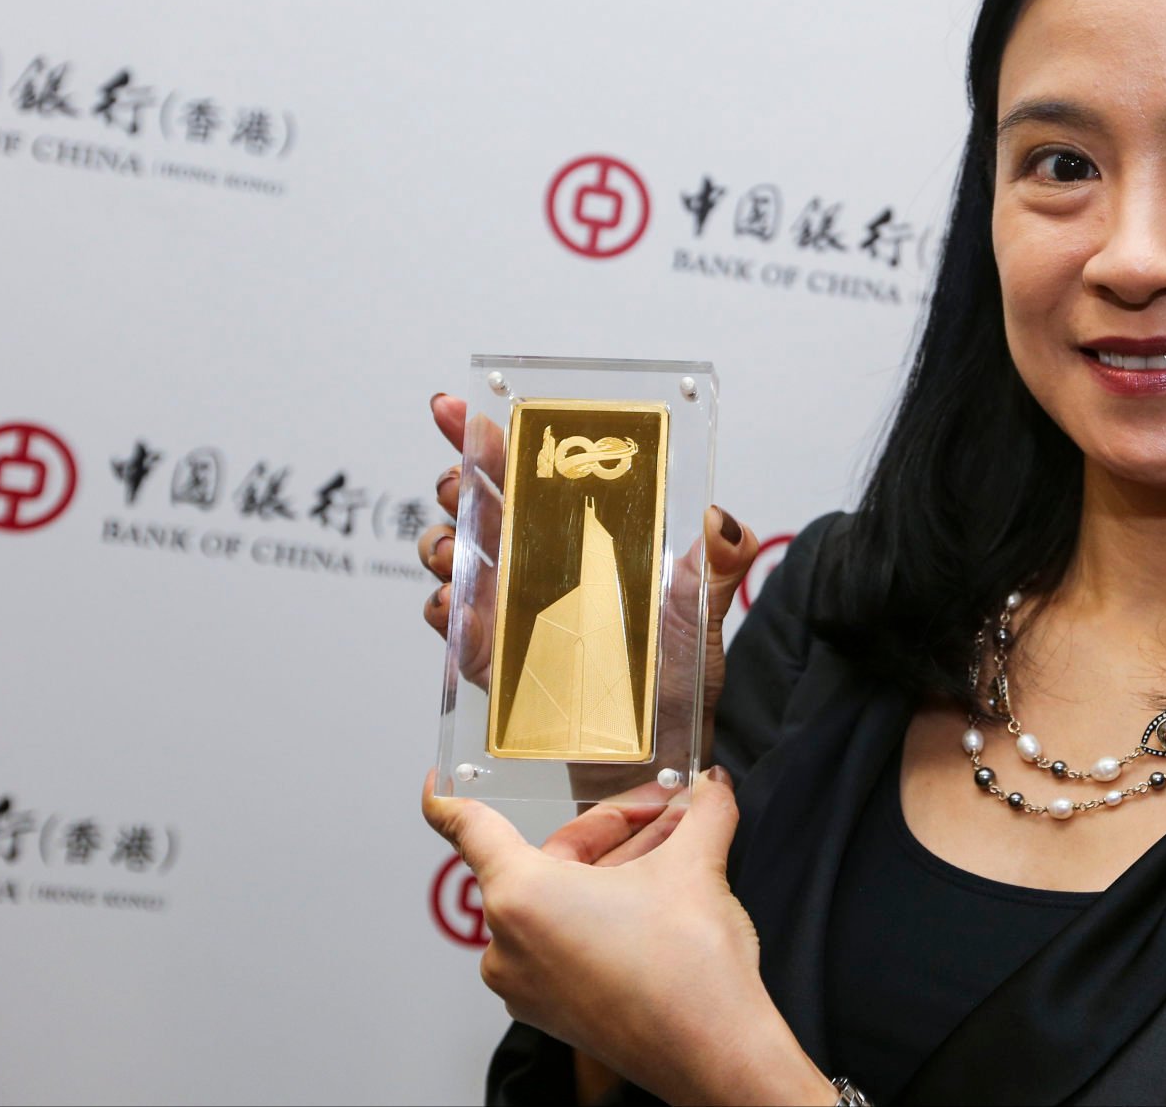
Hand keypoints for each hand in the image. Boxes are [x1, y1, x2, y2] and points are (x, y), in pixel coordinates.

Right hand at [418, 393, 760, 712]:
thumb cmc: (677, 680)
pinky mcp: (490, 659)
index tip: (463, 409)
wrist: (652, 756)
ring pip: (455, 554)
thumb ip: (717, 566)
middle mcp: (540, 563)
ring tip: (456, 550)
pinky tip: (458, 606)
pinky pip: (451, 625)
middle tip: (458, 483)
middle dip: (456, 480)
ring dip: (443, 542)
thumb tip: (722, 522)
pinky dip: (446, 609)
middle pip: (478, 501)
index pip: (533, 470)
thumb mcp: (704, 613)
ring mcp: (509, 608)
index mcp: (585, 535)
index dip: (491, 437)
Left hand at [423, 768, 832, 1106]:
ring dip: (618, 870)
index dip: (449, 801)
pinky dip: (605, 912)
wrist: (714, 1055)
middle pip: (548, 859)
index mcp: (521, 897)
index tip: (437, 786)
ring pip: (564, 900)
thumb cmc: (687, 975)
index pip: (468, 831)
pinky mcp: (553, 1011)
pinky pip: (567, 940)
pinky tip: (658, 898)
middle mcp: (509, 945)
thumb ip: (704, 811)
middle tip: (664, 811)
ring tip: (675, 854)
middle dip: (613, 831)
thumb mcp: (697, 866)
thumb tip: (712, 786)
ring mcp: (528, 984)